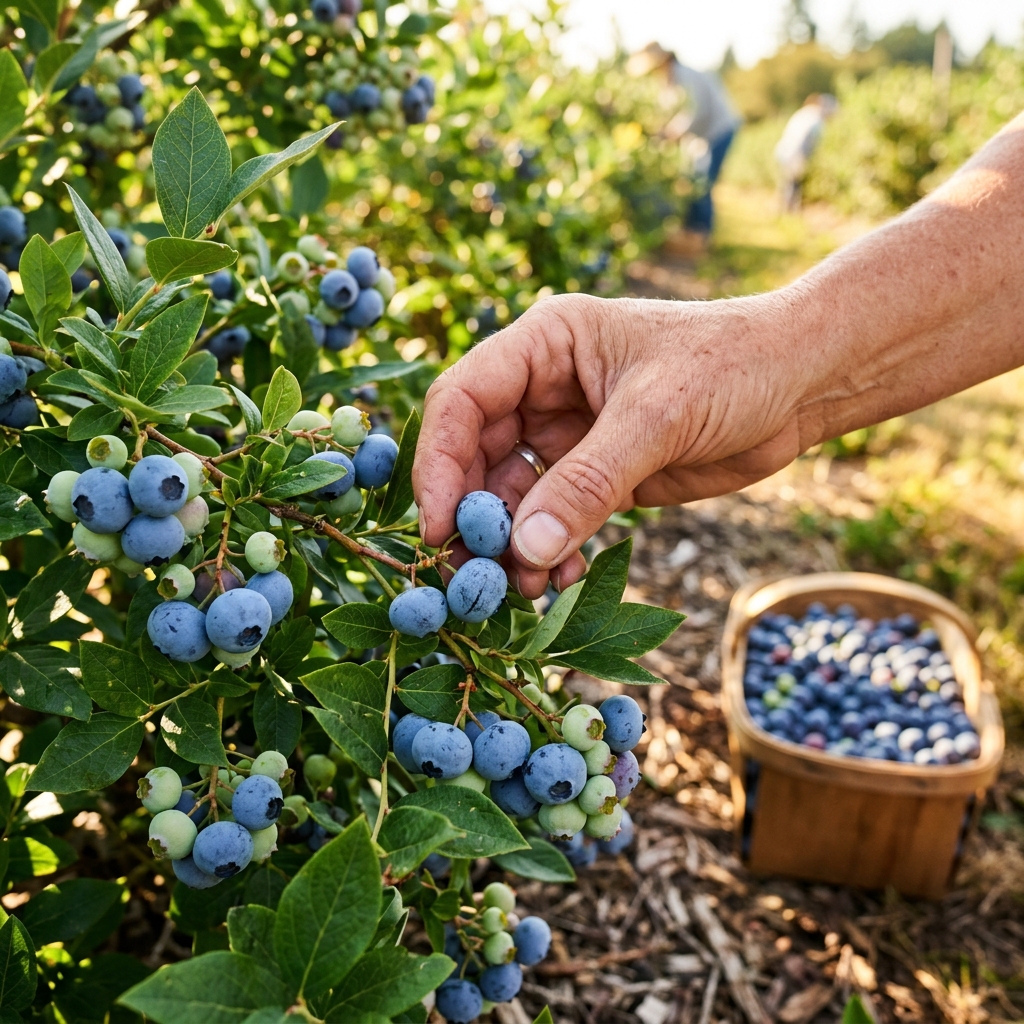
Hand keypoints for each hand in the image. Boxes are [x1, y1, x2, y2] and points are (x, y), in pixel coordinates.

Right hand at [413, 292, 813, 597]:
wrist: (800, 384)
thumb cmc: (732, 366)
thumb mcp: (656, 417)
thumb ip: (588, 482)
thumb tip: (524, 549)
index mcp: (544, 344)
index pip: (462, 398)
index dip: (438, 462)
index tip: (438, 525)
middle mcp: (544, 388)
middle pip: (475, 454)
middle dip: (472, 515)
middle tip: (472, 574)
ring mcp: (569, 434)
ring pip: (512, 495)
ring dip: (511, 543)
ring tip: (521, 587)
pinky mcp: (598, 475)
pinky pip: (554, 518)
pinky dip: (550, 551)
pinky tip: (561, 579)